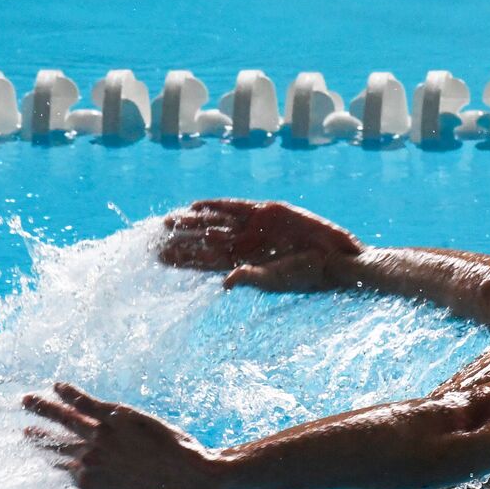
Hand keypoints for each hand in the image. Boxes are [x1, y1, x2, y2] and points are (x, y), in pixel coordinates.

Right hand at [22, 383, 224, 488]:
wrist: (188, 476)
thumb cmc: (159, 488)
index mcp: (88, 481)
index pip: (61, 467)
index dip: (51, 459)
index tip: (40, 451)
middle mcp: (88, 458)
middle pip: (56, 444)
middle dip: (38, 436)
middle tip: (25, 429)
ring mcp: (100, 436)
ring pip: (64, 419)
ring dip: (42, 408)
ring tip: (26, 400)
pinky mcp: (115, 417)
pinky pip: (85, 403)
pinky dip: (70, 393)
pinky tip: (57, 386)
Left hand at [157, 199, 362, 291]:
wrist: (335, 258)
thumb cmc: (307, 276)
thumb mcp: (276, 279)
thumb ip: (250, 278)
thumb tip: (225, 283)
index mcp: (243, 265)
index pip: (204, 263)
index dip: (182, 260)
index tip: (158, 259)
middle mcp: (244, 246)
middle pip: (204, 242)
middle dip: (181, 240)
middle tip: (154, 237)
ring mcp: (254, 228)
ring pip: (215, 223)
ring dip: (192, 222)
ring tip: (167, 220)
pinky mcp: (267, 212)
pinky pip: (235, 207)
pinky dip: (217, 206)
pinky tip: (196, 205)